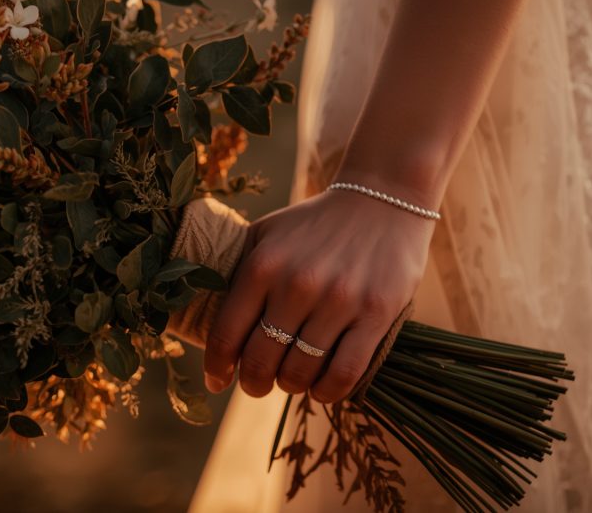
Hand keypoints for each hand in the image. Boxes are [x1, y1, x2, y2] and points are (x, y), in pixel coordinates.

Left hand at [203, 187, 435, 402]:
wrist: (383, 200)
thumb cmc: (316, 225)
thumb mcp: (267, 235)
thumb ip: (239, 274)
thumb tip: (209, 326)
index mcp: (263, 265)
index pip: (226, 335)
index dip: (218, 368)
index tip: (218, 381)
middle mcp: (297, 284)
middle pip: (261, 361)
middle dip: (255, 383)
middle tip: (259, 384)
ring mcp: (339, 300)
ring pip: (301, 372)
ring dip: (292, 385)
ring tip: (293, 379)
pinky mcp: (376, 313)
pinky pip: (344, 373)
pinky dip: (328, 392)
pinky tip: (322, 387)